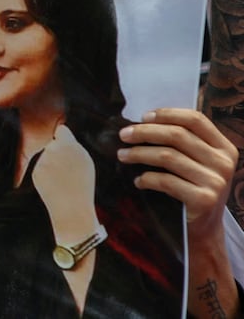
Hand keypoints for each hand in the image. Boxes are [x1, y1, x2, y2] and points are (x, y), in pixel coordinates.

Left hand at [33, 125, 100, 243]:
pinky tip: (54, 183)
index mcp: (68, 145)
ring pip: (46, 156)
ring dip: (51, 163)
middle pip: (53, 144)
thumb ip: (74, 146)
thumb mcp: (85, 161)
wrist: (71, 207)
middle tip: (67, 168)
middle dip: (58, 152)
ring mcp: (42, 161)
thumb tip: (63, 134)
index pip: (61, 130)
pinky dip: (46, 173)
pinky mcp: (35, 171)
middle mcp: (53, 150)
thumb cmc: (82, 184)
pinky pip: (41, 167)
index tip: (65, 142)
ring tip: (62, 178)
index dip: (63, 137)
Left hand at [117, 108, 235, 239]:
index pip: (195, 120)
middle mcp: (224, 163)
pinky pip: (165, 181)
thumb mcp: (197, 163)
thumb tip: (143, 121)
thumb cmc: (193, 189)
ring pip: (168, 156)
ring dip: (138, 154)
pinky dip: (146, 178)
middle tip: (123, 135)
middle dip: (145, 132)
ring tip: (122, 155)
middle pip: (177, 135)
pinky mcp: (203, 200)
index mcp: (224, 148)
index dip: (167, 115)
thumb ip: (183, 143)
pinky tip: (137, 181)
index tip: (143, 116)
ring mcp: (216, 182)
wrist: (204, 230)